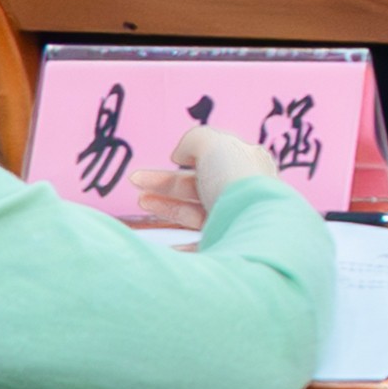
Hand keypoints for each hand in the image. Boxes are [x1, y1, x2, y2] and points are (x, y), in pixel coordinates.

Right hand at [128, 117, 279, 236]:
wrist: (252, 230)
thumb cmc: (237, 181)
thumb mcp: (214, 144)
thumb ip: (194, 140)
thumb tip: (180, 154)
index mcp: (250, 166)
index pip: (217, 160)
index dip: (190, 157)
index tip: (172, 157)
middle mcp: (244, 194)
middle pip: (200, 186)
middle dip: (167, 182)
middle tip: (135, 180)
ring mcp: (234, 222)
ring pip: (195, 213)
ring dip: (167, 206)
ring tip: (141, 201)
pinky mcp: (224, 248)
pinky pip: (196, 245)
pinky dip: (176, 241)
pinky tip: (163, 238)